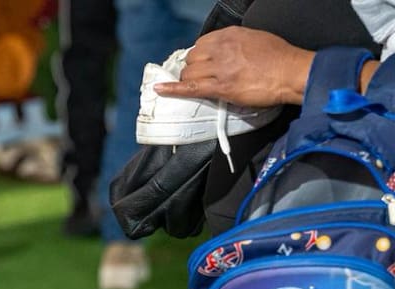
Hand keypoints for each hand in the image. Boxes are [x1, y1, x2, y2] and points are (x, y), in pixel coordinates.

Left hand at [154, 28, 313, 107]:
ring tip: (201, 86)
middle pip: (192, 59)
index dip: (200, 56)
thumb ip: (236, 44)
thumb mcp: (256, 39)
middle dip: (194, 69)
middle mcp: (221, 49)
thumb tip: (225, 53)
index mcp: (230, 36)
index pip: (201, 44)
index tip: (202, 63)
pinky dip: (172, 89)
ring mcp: (220, 69)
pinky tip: (160, 89)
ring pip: (190, 74)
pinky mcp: (220, 87)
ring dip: (190, 81)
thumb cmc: (280, 58)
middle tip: (204, 77)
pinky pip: (190, 88)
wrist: (291, 73)